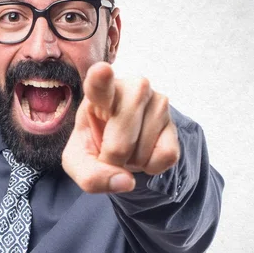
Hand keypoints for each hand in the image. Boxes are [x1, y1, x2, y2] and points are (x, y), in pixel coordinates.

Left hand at [62, 62, 179, 192]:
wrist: (121, 145)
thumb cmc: (94, 143)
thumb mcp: (79, 162)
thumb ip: (91, 176)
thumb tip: (125, 182)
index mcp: (99, 92)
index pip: (100, 83)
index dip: (101, 78)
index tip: (102, 71)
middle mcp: (131, 88)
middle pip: (120, 145)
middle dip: (112, 161)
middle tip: (109, 151)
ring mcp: (157, 102)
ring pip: (143, 153)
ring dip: (132, 162)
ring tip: (127, 146)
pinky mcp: (174, 123)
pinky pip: (164, 158)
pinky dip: (151, 166)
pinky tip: (144, 151)